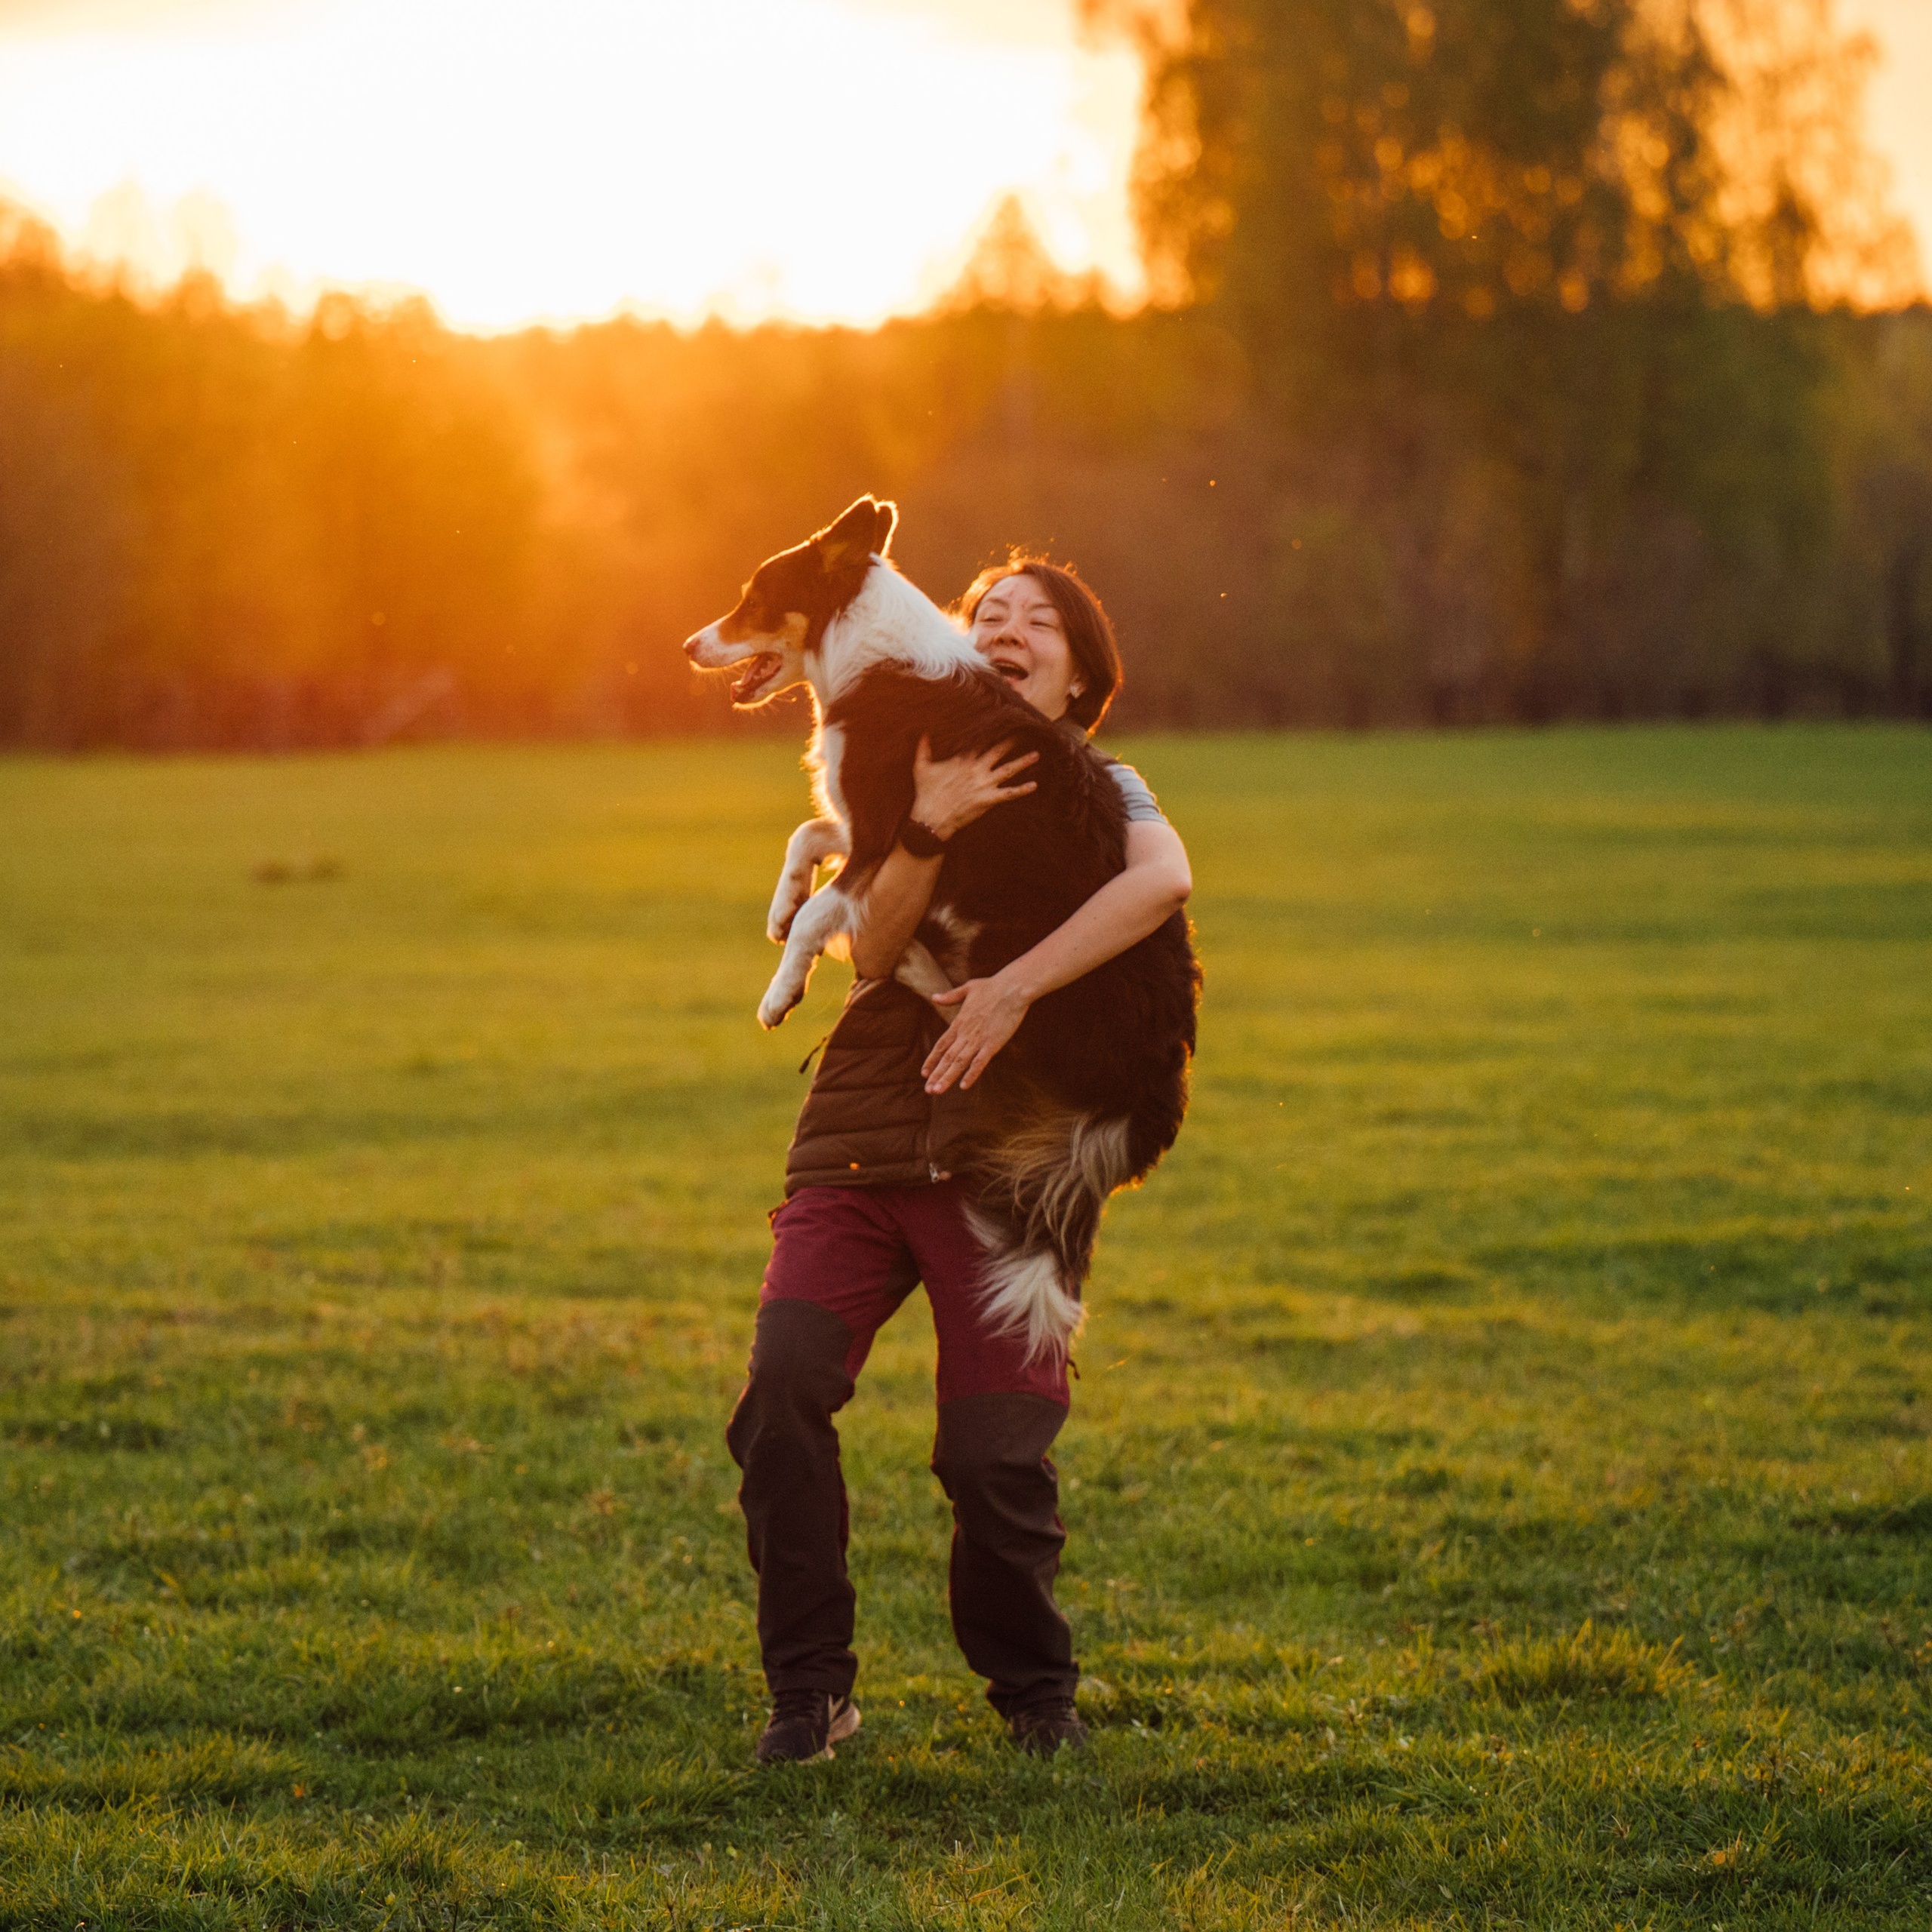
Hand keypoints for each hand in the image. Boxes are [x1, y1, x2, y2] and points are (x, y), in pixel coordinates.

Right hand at [910, 735, 1037, 840]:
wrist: (931, 818)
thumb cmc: (926, 793)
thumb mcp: (921, 768)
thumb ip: (923, 748)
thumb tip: (923, 732)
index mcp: (962, 759)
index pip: (980, 740)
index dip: (991, 731)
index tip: (1002, 722)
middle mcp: (976, 769)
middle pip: (998, 751)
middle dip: (1012, 741)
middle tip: (1026, 731)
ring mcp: (984, 784)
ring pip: (1008, 770)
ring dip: (1023, 762)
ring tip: (1036, 755)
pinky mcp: (988, 800)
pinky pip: (1009, 794)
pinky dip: (1022, 790)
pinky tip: (1034, 785)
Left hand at [922, 972, 1029, 1092]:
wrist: (1012, 988)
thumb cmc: (992, 986)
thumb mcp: (967, 988)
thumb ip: (950, 996)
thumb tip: (934, 997)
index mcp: (959, 1022)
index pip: (941, 1045)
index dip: (932, 1060)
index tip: (924, 1073)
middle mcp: (965, 1033)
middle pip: (947, 1058)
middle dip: (937, 1074)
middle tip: (928, 1090)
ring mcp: (978, 1040)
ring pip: (959, 1063)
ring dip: (948, 1077)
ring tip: (937, 1091)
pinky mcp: (993, 1043)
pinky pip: (979, 1063)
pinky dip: (971, 1074)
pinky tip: (963, 1086)